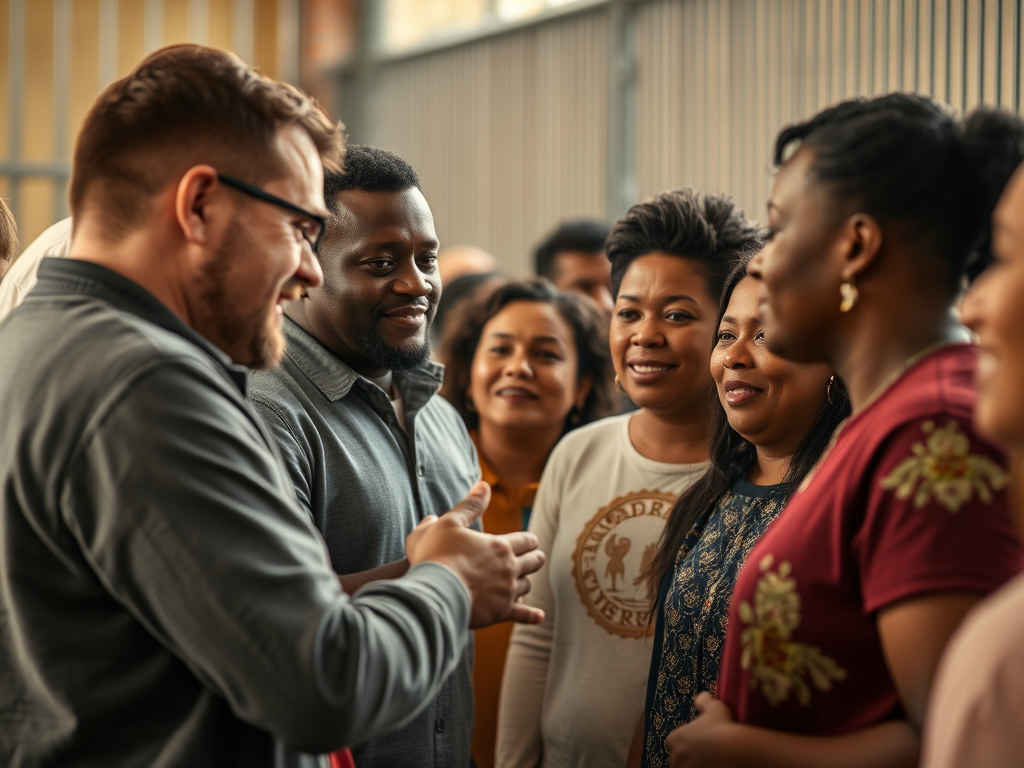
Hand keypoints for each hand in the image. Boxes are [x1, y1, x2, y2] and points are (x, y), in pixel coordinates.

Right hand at [406, 481, 545, 627]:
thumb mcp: (449, 522)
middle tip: (537, 557)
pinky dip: (531, 615)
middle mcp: (509, 568)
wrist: (433, 592)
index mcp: (499, 545)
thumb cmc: (436, 555)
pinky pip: (521, 615)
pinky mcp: (500, 613)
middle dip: (535, 558)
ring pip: (527, 586)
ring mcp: (507, 592)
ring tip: (527, 581)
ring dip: (527, 582)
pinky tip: (539, 616)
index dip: (528, 540)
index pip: (524, 540)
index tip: (531, 540)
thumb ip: (469, 505)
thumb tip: (483, 485)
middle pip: (532, 562)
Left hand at [666, 693, 737, 767]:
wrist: (736, 749)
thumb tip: (702, 697)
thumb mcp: (714, 707)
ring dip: (698, 764)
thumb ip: (704, 701)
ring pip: (689, 767)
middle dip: (692, 756)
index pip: (678, 742)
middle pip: (682, 758)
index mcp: (674, 739)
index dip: (691, 741)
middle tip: (709, 752)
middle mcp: (675, 757)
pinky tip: (717, 765)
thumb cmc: (723, 728)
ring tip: (714, 761)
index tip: (703, 742)